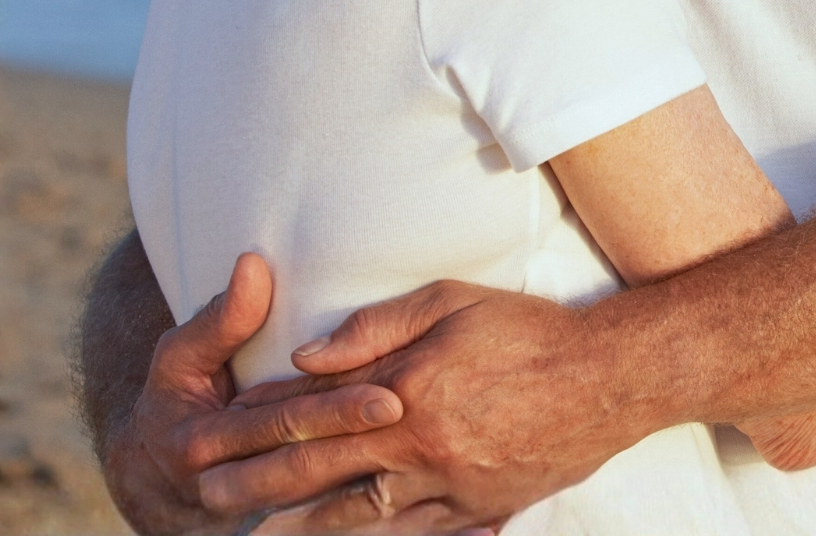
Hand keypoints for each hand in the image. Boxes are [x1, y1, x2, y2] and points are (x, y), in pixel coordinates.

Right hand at [101, 252, 408, 534]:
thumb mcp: (181, 356)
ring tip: (415, 454)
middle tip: (410, 415)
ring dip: (362, 476)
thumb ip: (221, 318)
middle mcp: (224, 484)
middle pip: (305, 464)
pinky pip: (314, 515)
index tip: (388, 393)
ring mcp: (247, 511)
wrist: (154, 477)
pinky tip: (395, 489)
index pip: (282, 423)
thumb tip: (254, 265)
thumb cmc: (176, 398)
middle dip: (358, 442)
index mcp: (202, 444)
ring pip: (314, 496)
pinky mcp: (266, 519)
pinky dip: (351, 502)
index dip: (335, 408)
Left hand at [198, 281, 649, 531]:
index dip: (265, 418)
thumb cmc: (530, 329)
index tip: (219, 426)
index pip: (318, 406)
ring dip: (300, 527)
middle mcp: (418, 442)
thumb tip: (308, 356)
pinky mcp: (478, 507)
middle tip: (206, 497)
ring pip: (357, 514)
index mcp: (406, 386)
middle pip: (322, 468)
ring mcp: (449, 483)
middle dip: (259, 482)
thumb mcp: (451, 301)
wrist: (609, 378)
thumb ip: (375, 329)